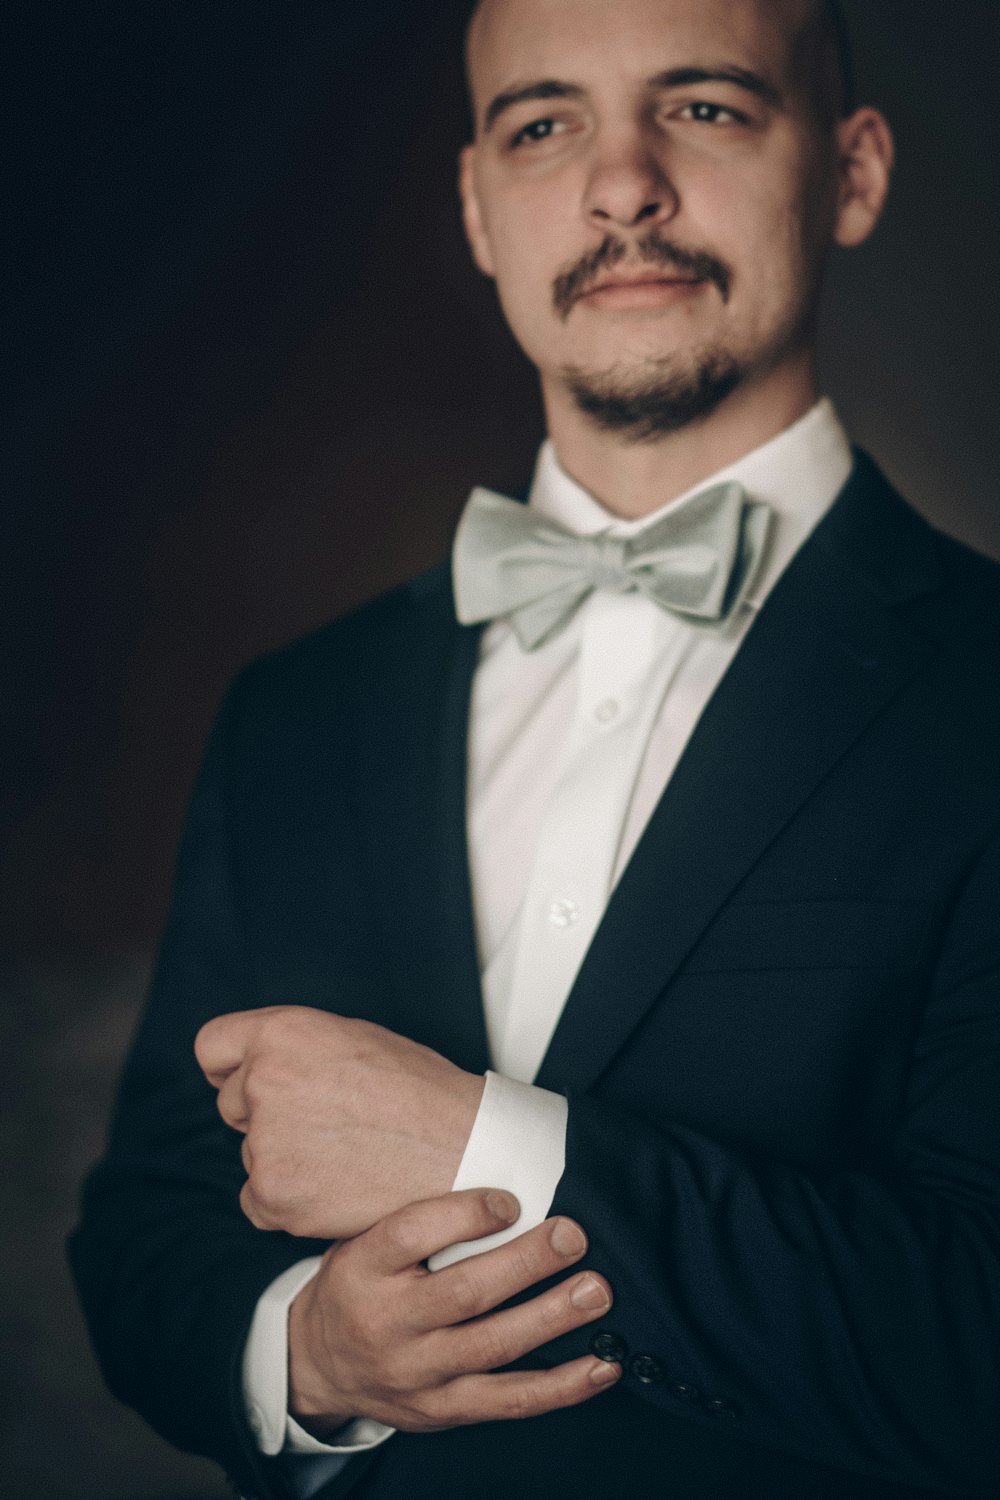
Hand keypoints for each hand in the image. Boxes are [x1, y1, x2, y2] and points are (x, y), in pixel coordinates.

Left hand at [195, 1006, 484, 1238]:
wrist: (461, 1150)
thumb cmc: (419, 1093)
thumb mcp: (353, 1039)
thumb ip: (295, 1048)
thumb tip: (255, 1067)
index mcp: (283, 1032)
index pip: (213, 1046)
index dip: (232, 1067)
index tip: (249, 1083)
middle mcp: (263, 1080)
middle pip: (233, 1104)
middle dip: (268, 1116)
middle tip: (330, 1125)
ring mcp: (265, 1140)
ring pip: (252, 1153)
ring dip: (286, 1159)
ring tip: (348, 1155)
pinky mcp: (272, 1194)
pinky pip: (256, 1200)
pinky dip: (288, 1201)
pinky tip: (334, 1188)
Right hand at [288, 1188, 619, 1433]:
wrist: (319, 1364)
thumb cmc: (359, 1282)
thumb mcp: (362, 1238)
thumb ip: (415, 1215)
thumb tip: (496, 1167)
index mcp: (363, 1268)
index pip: (409, 1236)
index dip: (463, 1215)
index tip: (511, 1199)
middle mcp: (386, 1324)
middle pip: (463, 1293)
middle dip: (527, 1262)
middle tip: (573, 1235)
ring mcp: (417, 1373)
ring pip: (493, 1347)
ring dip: (553, 1318)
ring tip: (596, 1292)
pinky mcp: (444, 1410)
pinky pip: (510, 1401)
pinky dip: (562, 1386)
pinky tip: (602, 1365)